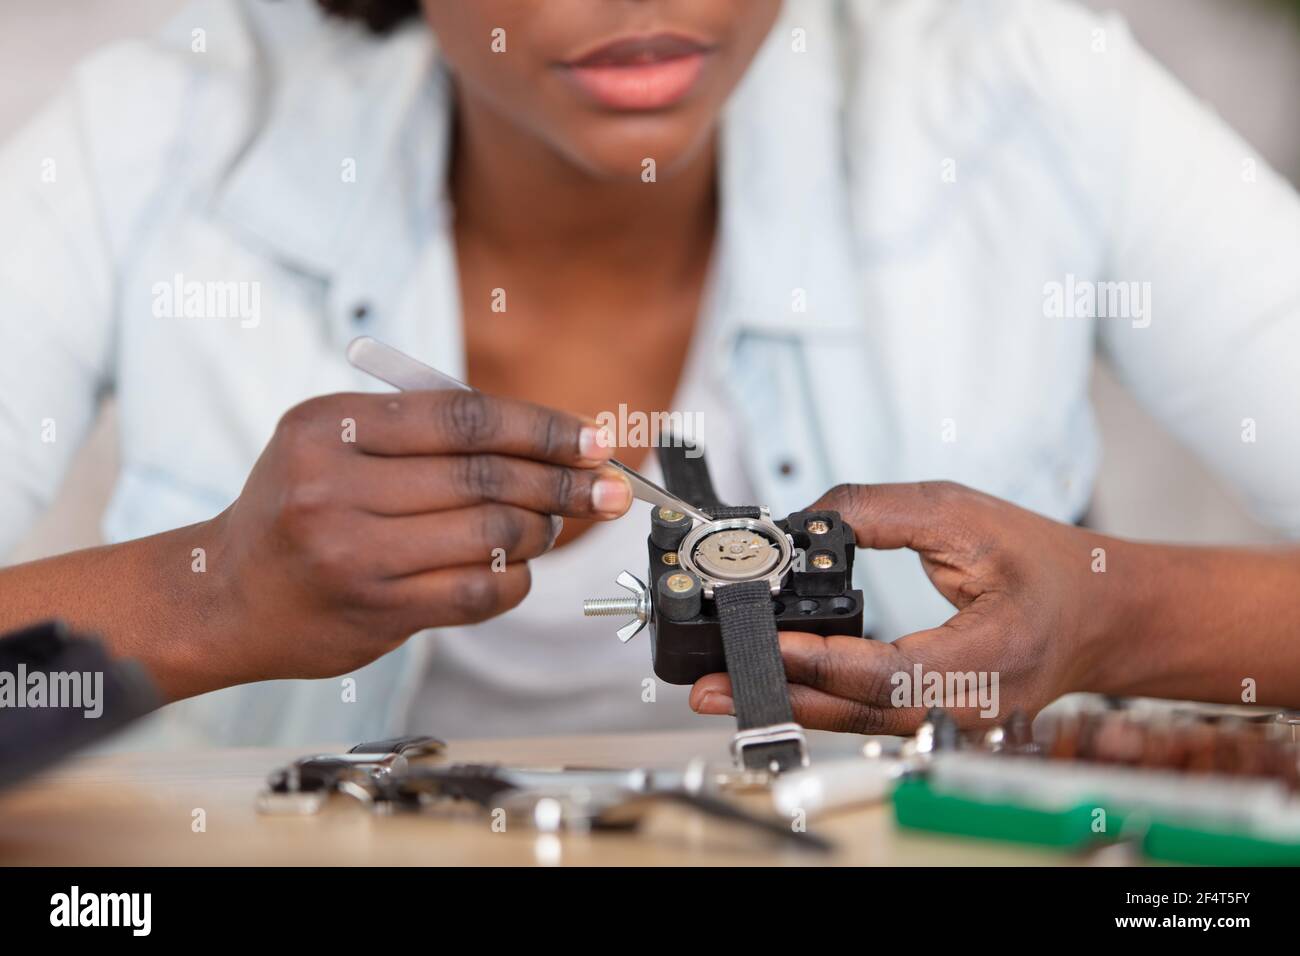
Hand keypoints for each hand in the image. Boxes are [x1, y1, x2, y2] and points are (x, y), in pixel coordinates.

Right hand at [179, 390, 630, 694]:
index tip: (594, 441)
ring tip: (548, 526)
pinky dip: (517, 580)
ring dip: (540, 531)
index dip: (542, 428)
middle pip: (485, 476)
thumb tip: (547, 439)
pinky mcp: (374, 610)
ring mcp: (352, 552)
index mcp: (329, 426)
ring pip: (491, 535)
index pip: (464, 416)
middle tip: (607, 489)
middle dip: (562, 483)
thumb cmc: (298, 509)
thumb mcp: (333, 442)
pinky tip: (521, 570)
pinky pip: (478, 592)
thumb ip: (423, 431)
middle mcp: (334, 485)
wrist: (225, 595)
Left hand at [690, 481, 1130, 732]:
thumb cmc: (1047, 566)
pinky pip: (868, 715)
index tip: (769, 642)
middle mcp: (971, 704)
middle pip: (861, 710)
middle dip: (782, 693)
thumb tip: (805, 519)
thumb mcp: (965, 515)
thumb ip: (881, 512)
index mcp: (994, 655)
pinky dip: (816, 701)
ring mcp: (954, 721)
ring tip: (720, 689)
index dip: (826, 660)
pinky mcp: (935, 717)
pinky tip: (770, 688)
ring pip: (857, 720)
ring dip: (787, 703)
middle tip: (713, 683)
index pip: (894, 671)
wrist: (1102, 614)